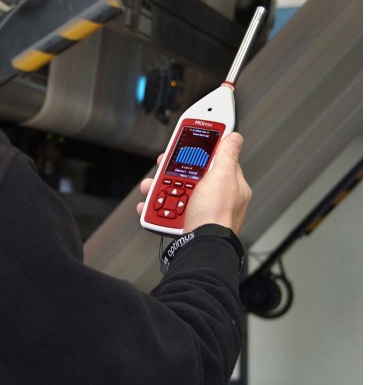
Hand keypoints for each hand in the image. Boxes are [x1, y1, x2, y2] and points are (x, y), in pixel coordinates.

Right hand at [136, 133, 251, 234]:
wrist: (201, 247)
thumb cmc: (215, 215)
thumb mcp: (222, 176)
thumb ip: (227, 155)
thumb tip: (235, 138)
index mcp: (230, 185)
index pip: (217, 160)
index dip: (202, 149)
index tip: (189, 141)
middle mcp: (217, 198)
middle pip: (193, 175)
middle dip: (173, 170)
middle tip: (163, 165)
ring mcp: (201, 211)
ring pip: (177, 192)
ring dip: (160, 188)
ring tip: (152, 188)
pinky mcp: (187, 223)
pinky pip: (169, 210)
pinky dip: (157, 207)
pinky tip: (150, 206)